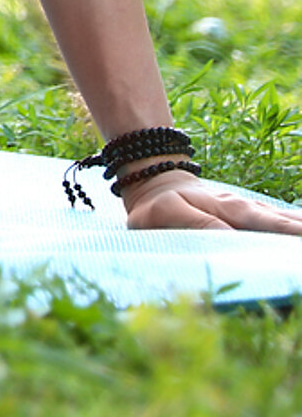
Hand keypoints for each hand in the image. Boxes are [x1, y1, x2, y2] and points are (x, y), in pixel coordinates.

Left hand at [124, 167, 301, 234]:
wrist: (157, 180)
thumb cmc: (160, 204)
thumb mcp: (168, 214)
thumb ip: (199, 227)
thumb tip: (235, 243)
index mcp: (236, 212)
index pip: (277, 229)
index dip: (298, 242)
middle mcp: (255, 211)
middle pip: (294, 228)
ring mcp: (259, 213)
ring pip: (294, 224)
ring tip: (301, 265)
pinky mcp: (258, 217)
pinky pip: (288, 223)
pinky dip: (300, 229)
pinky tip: (301, 238)